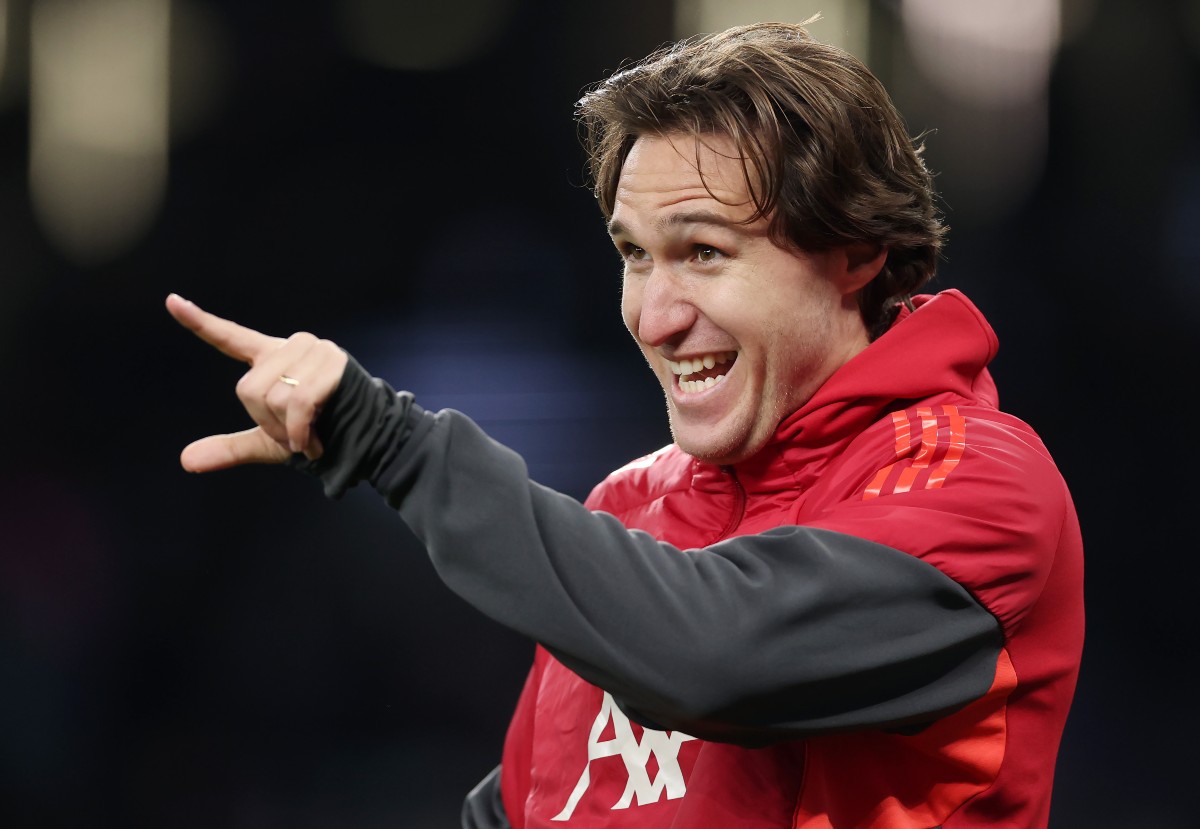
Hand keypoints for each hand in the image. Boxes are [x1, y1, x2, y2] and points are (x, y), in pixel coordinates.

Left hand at [166, 294, 348, 471]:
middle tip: (295, 434)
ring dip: (288, 429)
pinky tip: (314, 441)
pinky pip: (298, 402)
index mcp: (272, 357)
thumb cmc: (318, 435)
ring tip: (311, 433)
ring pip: (274, 396)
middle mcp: (292, 345)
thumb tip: (186, 460)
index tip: (171, 302)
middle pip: (249, 388)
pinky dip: (301, 431)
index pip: (231, 338)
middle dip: (268, 423)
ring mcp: (314, 350)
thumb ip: (230, 447)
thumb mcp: (268, 442)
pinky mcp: (333, 363)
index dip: (200, 323)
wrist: (364, 443)